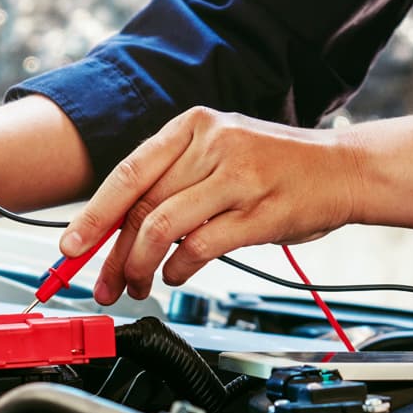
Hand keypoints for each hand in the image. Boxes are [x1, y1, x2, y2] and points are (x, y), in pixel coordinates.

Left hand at [58, 106, 360, 302]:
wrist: (343, 169)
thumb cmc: (272, 167)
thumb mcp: (215, 155)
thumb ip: (169, 183)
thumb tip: (110, 229)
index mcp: (191, 127)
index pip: (127, 174)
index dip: (92, 216)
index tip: (69, 248)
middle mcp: (212, 145)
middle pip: (141, 207)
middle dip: (112, 254)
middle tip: (102, 285)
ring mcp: (238, 176)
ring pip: (163, 228)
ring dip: (140, 266)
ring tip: (137, 285)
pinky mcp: (260, 212)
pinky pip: (200, 247)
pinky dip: (179, 269)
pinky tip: (176, 275)